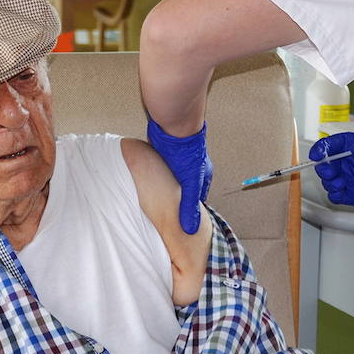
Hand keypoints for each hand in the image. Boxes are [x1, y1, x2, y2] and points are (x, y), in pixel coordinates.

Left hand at [146, 119, 211, 234]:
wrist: (174, 124)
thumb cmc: (186, 152)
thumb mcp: (190, 183)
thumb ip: (189, 206)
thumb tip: (190, 229)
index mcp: (203, 176)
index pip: (198, 199)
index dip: (190, 211)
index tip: (183, 223)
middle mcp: (193, 169)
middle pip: (185, 190)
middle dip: (178, 201)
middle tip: (169, 215)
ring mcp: (179, 162)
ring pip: (173, 181)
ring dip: (167, 189)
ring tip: (157, 202)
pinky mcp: (166, 155)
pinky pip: (162, 171)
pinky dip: (158, 178)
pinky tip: (150, 184)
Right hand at [309, 133, 353, 208]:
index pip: (332, 145)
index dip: (322, 148)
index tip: (318, 153)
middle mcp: (348, 163)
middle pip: (325, 163)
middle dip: (323, 166)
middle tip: (330, 171)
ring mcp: (349, 179)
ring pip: (327, 179)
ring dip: (328, 181)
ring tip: (340, 182)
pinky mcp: (352, 194)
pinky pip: (335, 195)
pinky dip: (334, 193)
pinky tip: (343, 190)